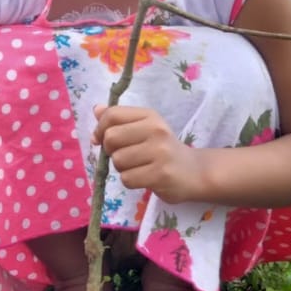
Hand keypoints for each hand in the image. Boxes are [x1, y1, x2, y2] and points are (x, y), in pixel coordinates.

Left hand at [92, 103, 206, 204]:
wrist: (194, 172)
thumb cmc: (163, 149)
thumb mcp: (145, 128)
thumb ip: (120, 119)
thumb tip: (97, 110)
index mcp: (149, 116)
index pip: (112, 115)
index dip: (100, 129)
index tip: (100, 140)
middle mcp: (156, 130)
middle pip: (111, 138)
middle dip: (111, 151)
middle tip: (126, 156)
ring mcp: (160, 152)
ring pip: (118, 161)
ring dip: (122, 168)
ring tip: (138, 167)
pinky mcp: (161, 174)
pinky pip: (127, 179)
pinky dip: (130, 181)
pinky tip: (144, 178)